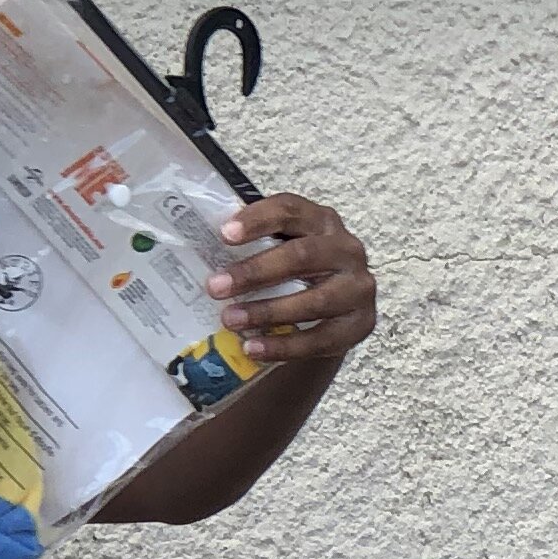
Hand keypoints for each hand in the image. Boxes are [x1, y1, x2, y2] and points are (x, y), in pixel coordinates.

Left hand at [207, 194, 377, 367]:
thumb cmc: (296, 272)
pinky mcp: (361, 324)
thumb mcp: (281, 246)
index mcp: (322, 221)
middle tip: (215, 287)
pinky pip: (321, 338)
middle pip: (302, 256)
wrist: (334, 309)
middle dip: (255, 272)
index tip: (224, 234)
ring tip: (230, 320)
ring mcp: (358, 288)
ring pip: (315, 301)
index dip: (257, 220)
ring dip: (267, 312)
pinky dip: (285, 346)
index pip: (290, 211)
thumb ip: (255, 243)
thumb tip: (196, 251)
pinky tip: (253, 348)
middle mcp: (347, 249)